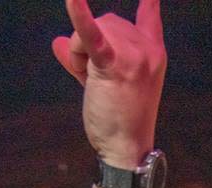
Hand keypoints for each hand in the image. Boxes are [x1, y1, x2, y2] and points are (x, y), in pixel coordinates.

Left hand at [51, 0, 165, 168]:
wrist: (126, 149)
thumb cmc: (119, 119)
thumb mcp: (105, 83)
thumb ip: (85, 59)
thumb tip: (57, 43)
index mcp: (154, 52)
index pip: (149, 16)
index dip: (149, 2)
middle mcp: (147, 50)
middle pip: (109, 21)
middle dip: (91, 42)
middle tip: (91, 75)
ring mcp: (133, 56)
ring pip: (95, 27)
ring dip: (80, 49)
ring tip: (87, 77)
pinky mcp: (113, 66)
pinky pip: (92, 34)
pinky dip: (79, 16)